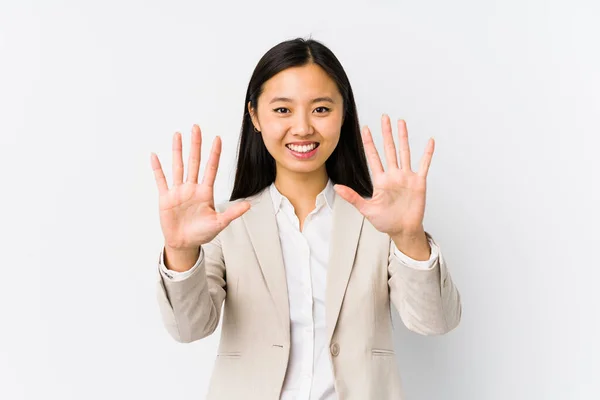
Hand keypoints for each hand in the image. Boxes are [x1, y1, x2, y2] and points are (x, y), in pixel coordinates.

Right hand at [150, 125, 250, 250]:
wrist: (184, 243)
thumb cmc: (201, 233)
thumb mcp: (219, 223)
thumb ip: (232, 213)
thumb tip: (249, 205)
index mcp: (205, 192)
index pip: (211, 168)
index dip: (214, 154)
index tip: (218, 138)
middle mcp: (192, 188)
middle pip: (194, 162)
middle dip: (196, 145)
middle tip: (196, 128)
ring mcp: (178, 191)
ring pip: (178, 166)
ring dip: (177, 151)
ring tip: (177, 135)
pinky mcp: (166, 198)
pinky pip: (161, 180)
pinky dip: (158, 169)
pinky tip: (155, 156)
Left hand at [334, 114, 433, 237]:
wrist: (403, 230)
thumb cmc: (386, 222)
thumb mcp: (366, 209)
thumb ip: (352, 197)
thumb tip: (336, 187)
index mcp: (380, 180)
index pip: (373, 157)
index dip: (369, 143)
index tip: (365, 129)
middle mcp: (393, 175)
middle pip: (389, 149)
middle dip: (386, 133)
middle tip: (384, 117)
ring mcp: (406, 177)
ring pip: (404, 152)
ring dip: (403, 137)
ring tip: (401, 122)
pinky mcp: (418, 182)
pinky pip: (424, 165)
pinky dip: (427, 153)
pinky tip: (429, 142)